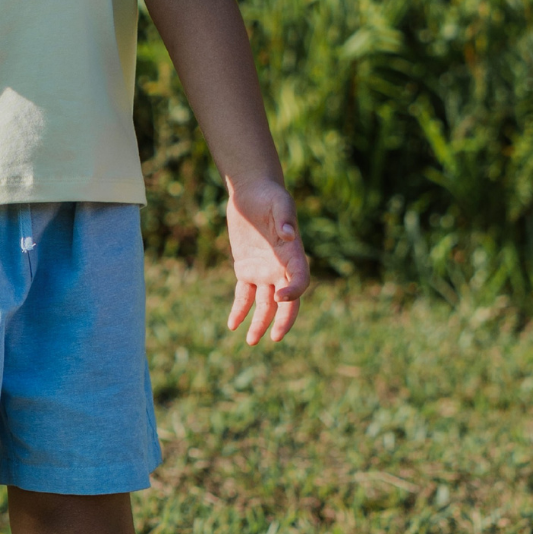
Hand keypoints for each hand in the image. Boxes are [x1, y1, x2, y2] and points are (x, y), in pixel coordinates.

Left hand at [226, 177, 308, 345]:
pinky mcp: (246, 269)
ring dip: (258, 323)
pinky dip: (239, 310)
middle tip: (274, 337)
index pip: (300, 280)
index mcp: (294, 255)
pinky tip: (232, 325)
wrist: (251, 192)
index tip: (279, 298)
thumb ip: (285, 218)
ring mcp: (263, 271)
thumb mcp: (280, 202)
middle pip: (285, 302)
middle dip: (282, 321)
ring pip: (263, 304)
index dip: (293, 291)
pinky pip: (244, 295)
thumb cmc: (269, 195)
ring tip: (251, 341)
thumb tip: (289, 235)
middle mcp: (280, 268)